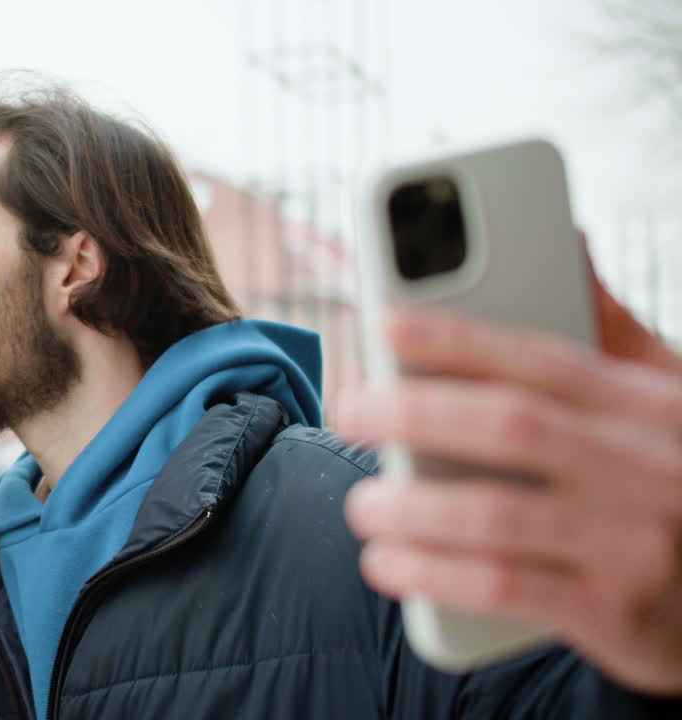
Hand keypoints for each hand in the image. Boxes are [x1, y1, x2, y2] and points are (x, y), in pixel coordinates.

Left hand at [336, 269, 681, 695]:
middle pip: (510, 426)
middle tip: (349, 410)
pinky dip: (433, 574)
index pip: (543, 359)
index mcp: (646, 406)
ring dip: (411, 507)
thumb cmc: (676, 472)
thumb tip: (564, 236)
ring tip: (360, 503)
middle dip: (416, 413)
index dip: (460, 339)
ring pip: (496, 514)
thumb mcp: (667, 398)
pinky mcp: (611, 611)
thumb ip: (609, 327)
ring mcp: (630, 542)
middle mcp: (642, 467)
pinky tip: (387, 563)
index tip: (387, 323)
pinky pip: (503, 587)